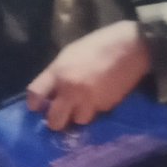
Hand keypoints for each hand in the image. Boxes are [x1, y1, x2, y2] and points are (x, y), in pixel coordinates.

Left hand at [27, 20, 150, 130]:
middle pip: (54, 120)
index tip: (38, 107)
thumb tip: (49, 91)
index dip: (34, 104)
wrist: (131, 47)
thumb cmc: (97, 46)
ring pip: (78, 120)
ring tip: (82, 105)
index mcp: (57, 73)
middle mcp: (70, 91)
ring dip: (78, 115)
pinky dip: (94, 110)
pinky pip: (95, 114)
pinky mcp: (107, 107)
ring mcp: (89, 101)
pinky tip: (98, 97)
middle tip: (58, 115)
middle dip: (55, 120)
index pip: (35, 96)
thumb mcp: (68, 55)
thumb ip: (56, 75)